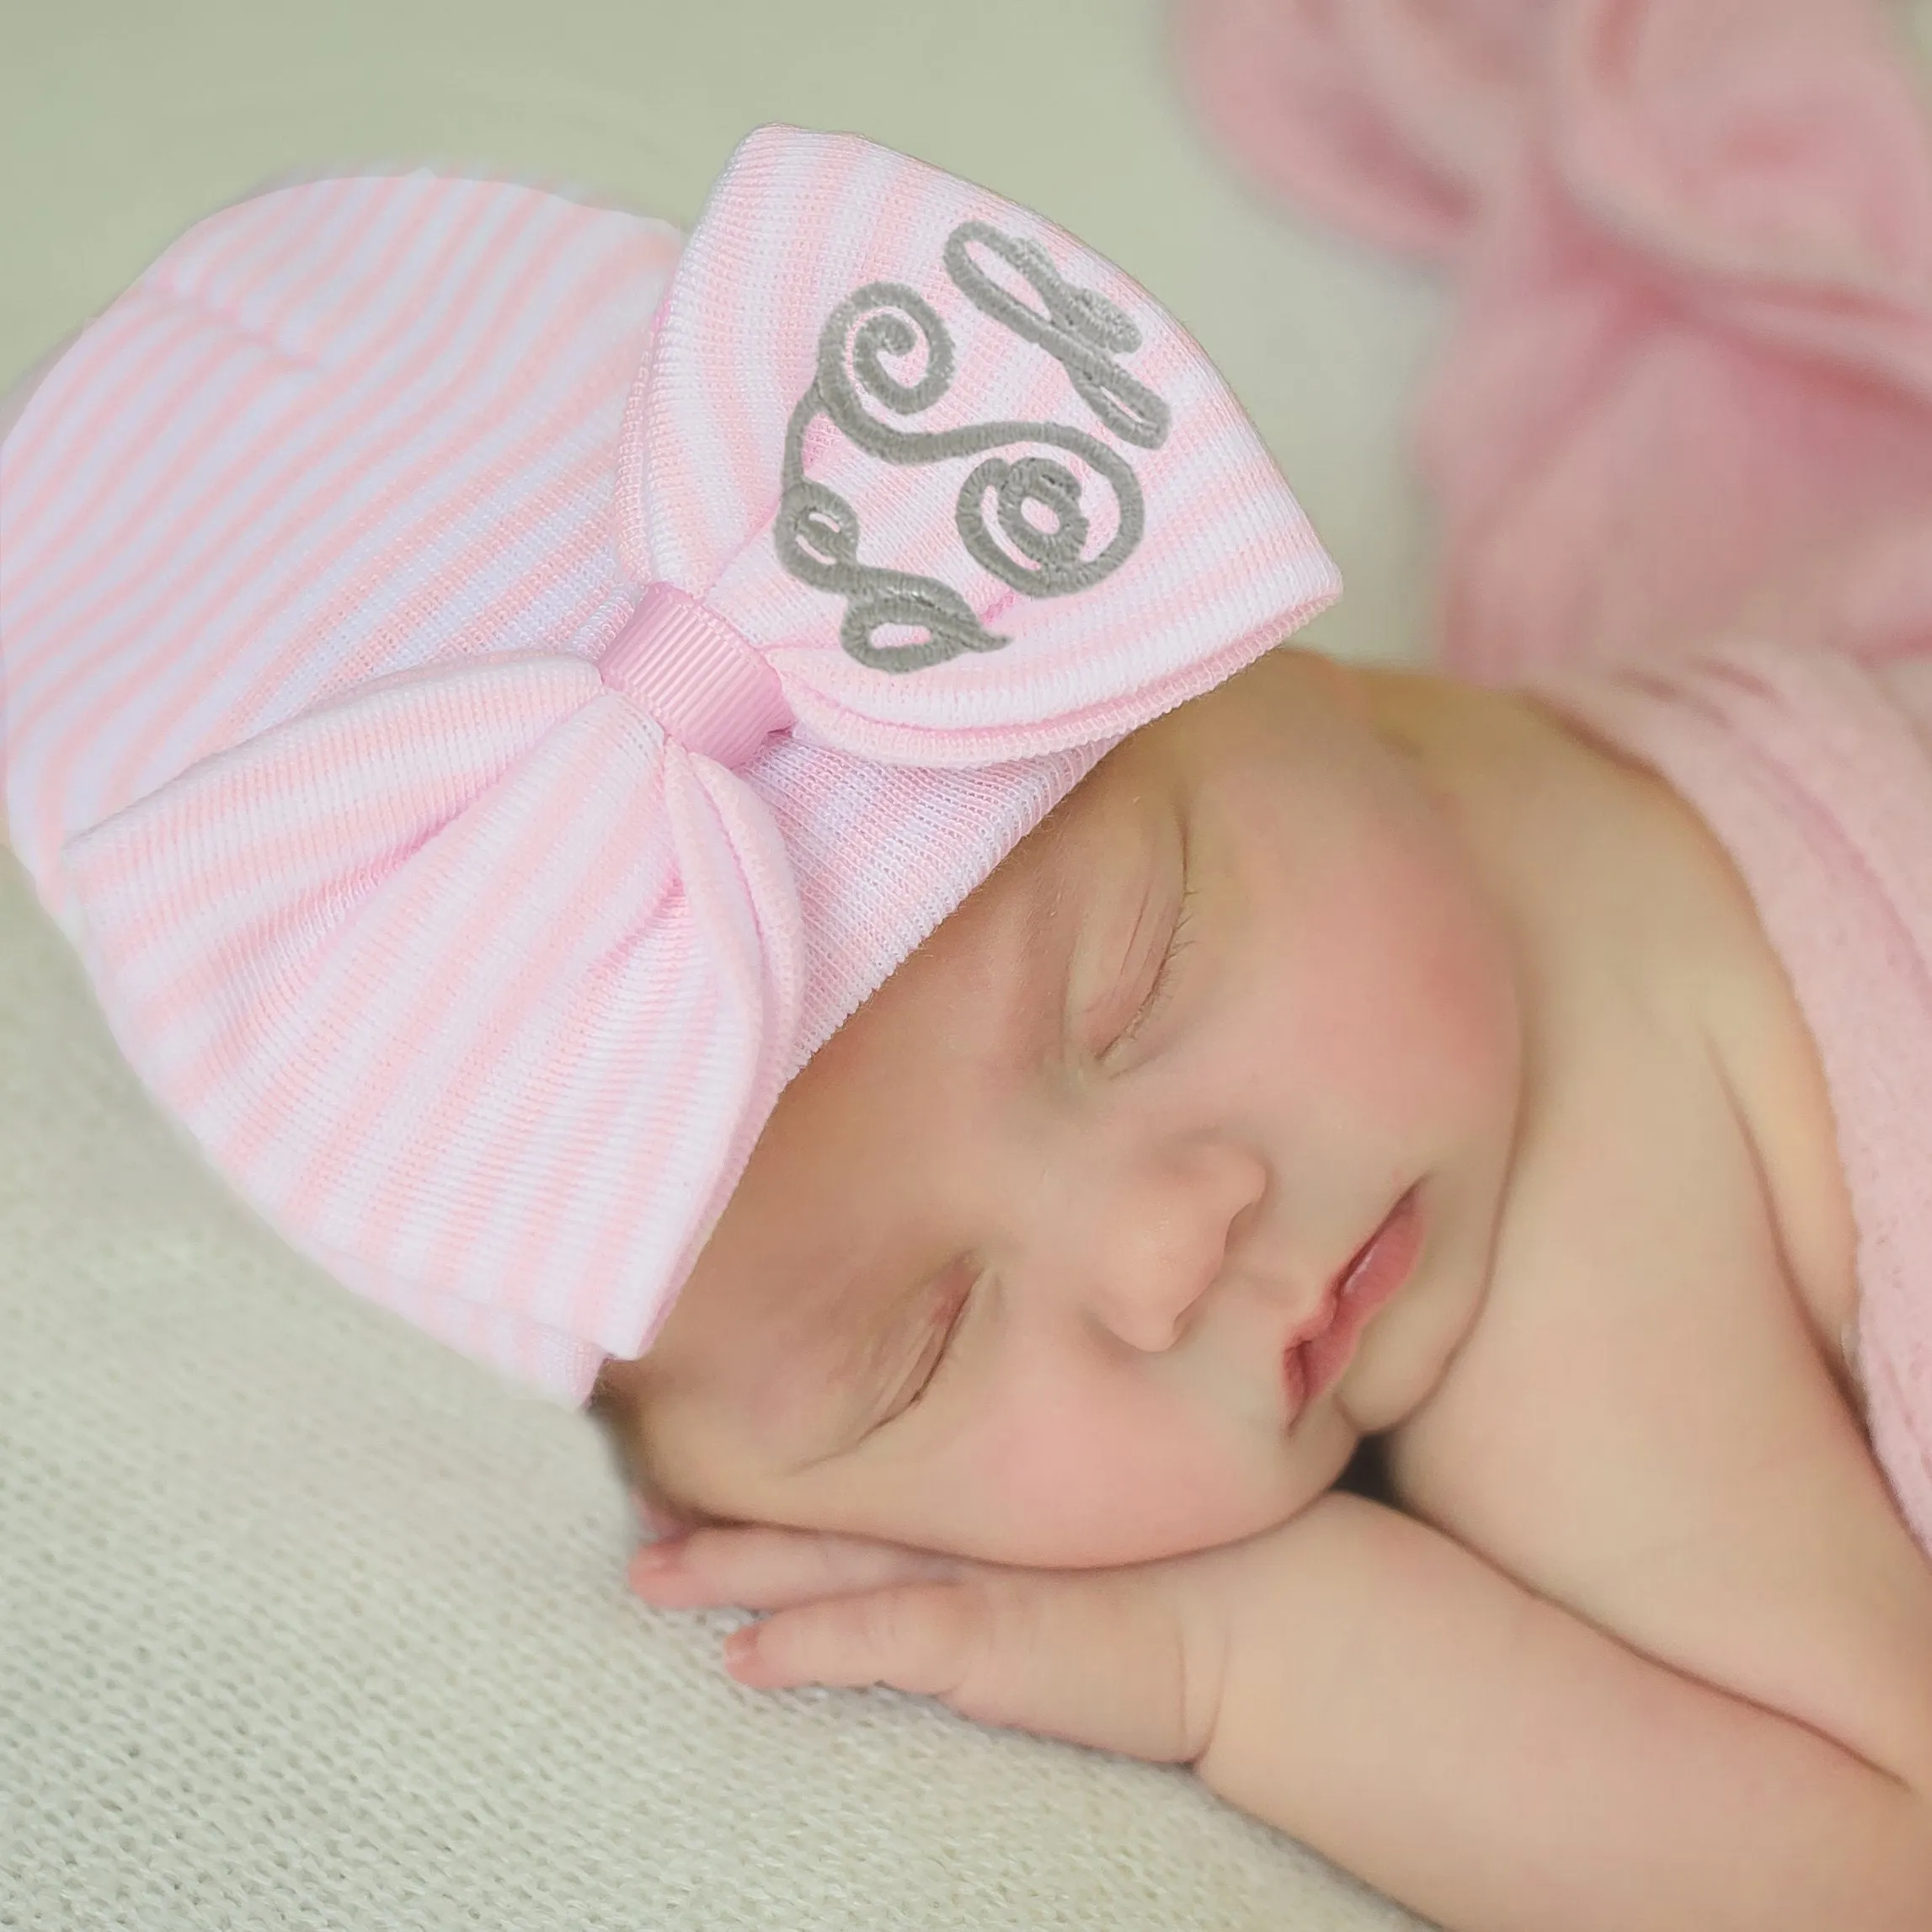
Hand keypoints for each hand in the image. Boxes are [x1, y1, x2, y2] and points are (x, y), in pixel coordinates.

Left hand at [626, 1519, 1244, 1765]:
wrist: (1274, 1614)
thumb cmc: (1209, 1562)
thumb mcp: (1107, 1523)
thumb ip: (1048, 1499)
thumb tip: (1013, 1493)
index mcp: (991, 1495)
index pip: (870, 1474)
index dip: (788, 1469)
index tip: (712, 1453)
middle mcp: (968, 1523)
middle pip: (823, 1509)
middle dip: (730, 1512)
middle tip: (639, 1505)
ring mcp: (972, 1578)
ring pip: (823, 1564)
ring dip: (733, 1570)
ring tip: (650, 1576)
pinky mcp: (985, 1641)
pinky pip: (872, 1640)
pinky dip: (803, 1647)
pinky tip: (740, 1659)